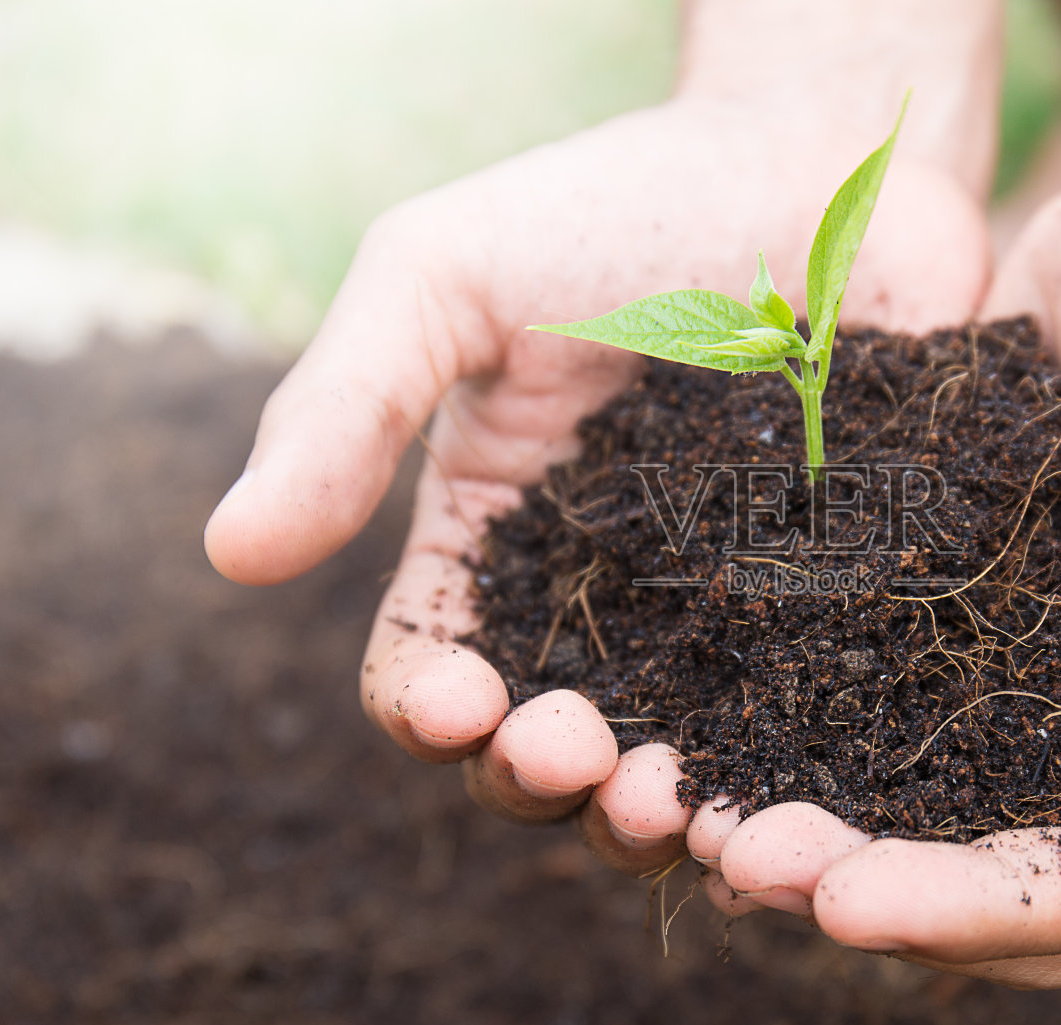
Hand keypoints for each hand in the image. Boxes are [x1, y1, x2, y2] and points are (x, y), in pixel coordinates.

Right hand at [203, 94, 991, 831]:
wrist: (812, 172)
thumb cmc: (613, 212)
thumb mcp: (447, 276)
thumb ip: (346, 405)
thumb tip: (231, 552)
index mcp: (488, 540)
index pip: (427, 671)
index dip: (428, 710)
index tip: (462, 701)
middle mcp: (596, 605)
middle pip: (540, 751)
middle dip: (541, 777)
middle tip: (580, 757)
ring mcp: (717, 622)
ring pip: (664, 771)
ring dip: (648, 817)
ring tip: (669, 805)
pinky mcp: (828, 618)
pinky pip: (803, 732)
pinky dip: (782, 784)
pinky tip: (788, 796)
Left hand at [679, 173, 1060, 987]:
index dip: (985, 910)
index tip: (841, 900)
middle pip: (1015, 889)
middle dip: (886, 898)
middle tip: (742, 861)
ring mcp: (1057, 689)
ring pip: (943, 832)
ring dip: (832, 846)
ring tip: (703, 825)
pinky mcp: (972, 630)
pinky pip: (892, 729)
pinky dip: (811, 754)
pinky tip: (713, 748)